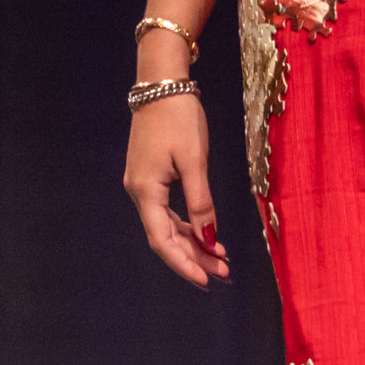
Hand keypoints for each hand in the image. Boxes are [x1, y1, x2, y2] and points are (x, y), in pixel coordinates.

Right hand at [124, 92, 231, 285]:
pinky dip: (187, 225)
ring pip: (168, 225)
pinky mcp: (151, 176)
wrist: (162, 84)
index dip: (184, 264)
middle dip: (194, 257)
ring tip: (221, 258)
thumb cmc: (179, 118)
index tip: (208, 281)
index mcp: (146, 191)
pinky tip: (207, 234)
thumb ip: (201, 203)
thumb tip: (210, 240)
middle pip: (165, 237)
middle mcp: (139, 192)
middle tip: (224, 273)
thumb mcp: (195, 161)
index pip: (163, 241)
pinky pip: (168, 211)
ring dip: (193, 243)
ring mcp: (143, 184)